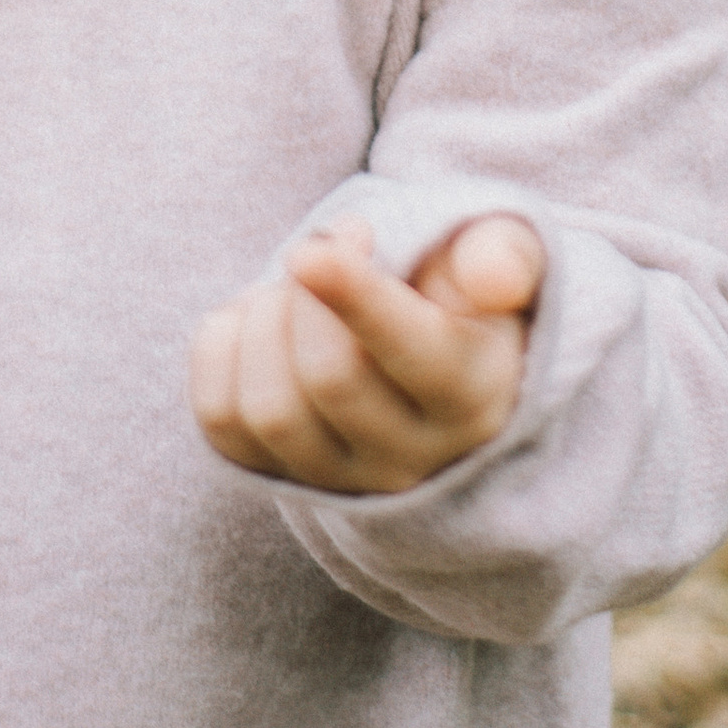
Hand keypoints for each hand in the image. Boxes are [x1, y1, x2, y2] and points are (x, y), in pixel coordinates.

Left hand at [189, 213, 545, 495]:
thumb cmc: (466, 294)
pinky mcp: (281, 476)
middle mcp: (412, 457)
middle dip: (306, 295)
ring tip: (290, 287)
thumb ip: (505, 256)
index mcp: (473, 397)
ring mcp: (342, 479)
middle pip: (330, 377)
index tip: (313, 249)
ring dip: (261, 322)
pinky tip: (256, 319)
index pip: (409, 355)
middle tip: (319, 249)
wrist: (437, 359)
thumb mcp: (506, 262)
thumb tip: (490, 278)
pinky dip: (221, 351)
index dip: (353, 297)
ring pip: (270, 411)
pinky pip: (222, 423)